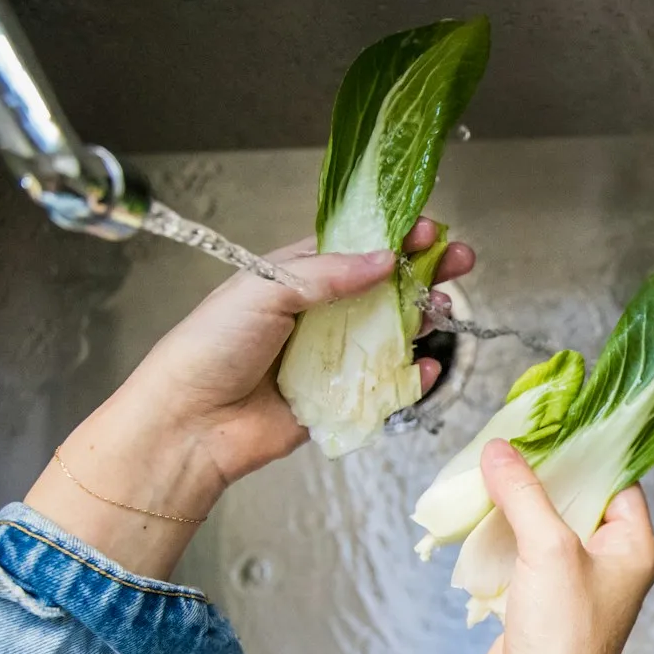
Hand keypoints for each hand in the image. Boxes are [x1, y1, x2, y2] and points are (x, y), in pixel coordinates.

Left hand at [24, 219, 473, 579]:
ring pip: (393, 331)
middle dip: (425, 272)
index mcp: (296, 275)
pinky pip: (389, 384)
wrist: (191, 423)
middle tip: (462, 261)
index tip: (431, 229)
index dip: (395, 236)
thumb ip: (327, 273)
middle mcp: (320, 312)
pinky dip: (415, 376)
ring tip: (445, 310)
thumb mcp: (263, 288)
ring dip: (424, 318)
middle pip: (384, 286)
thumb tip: (385, 260)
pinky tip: (429, 366)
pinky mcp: (342, 398)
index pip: (355, 247)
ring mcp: (334, 355)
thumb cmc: (212, 346)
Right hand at [473, 441, 653, 653]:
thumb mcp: (548, 549)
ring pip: (543, 525)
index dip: (586, 451)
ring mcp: (572, 582)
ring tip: (483, 472)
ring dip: (513, 505)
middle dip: (541, 474)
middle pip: (575, 499)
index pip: (617, 480)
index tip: (551, 422)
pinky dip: (498, 535)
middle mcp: (608, 562)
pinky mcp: (538, 600)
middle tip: (507, 442)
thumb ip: (525, 494)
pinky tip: (473, 516)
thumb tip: (500, 449)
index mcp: (633, 546)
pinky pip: (520, 553)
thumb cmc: (563, 637)